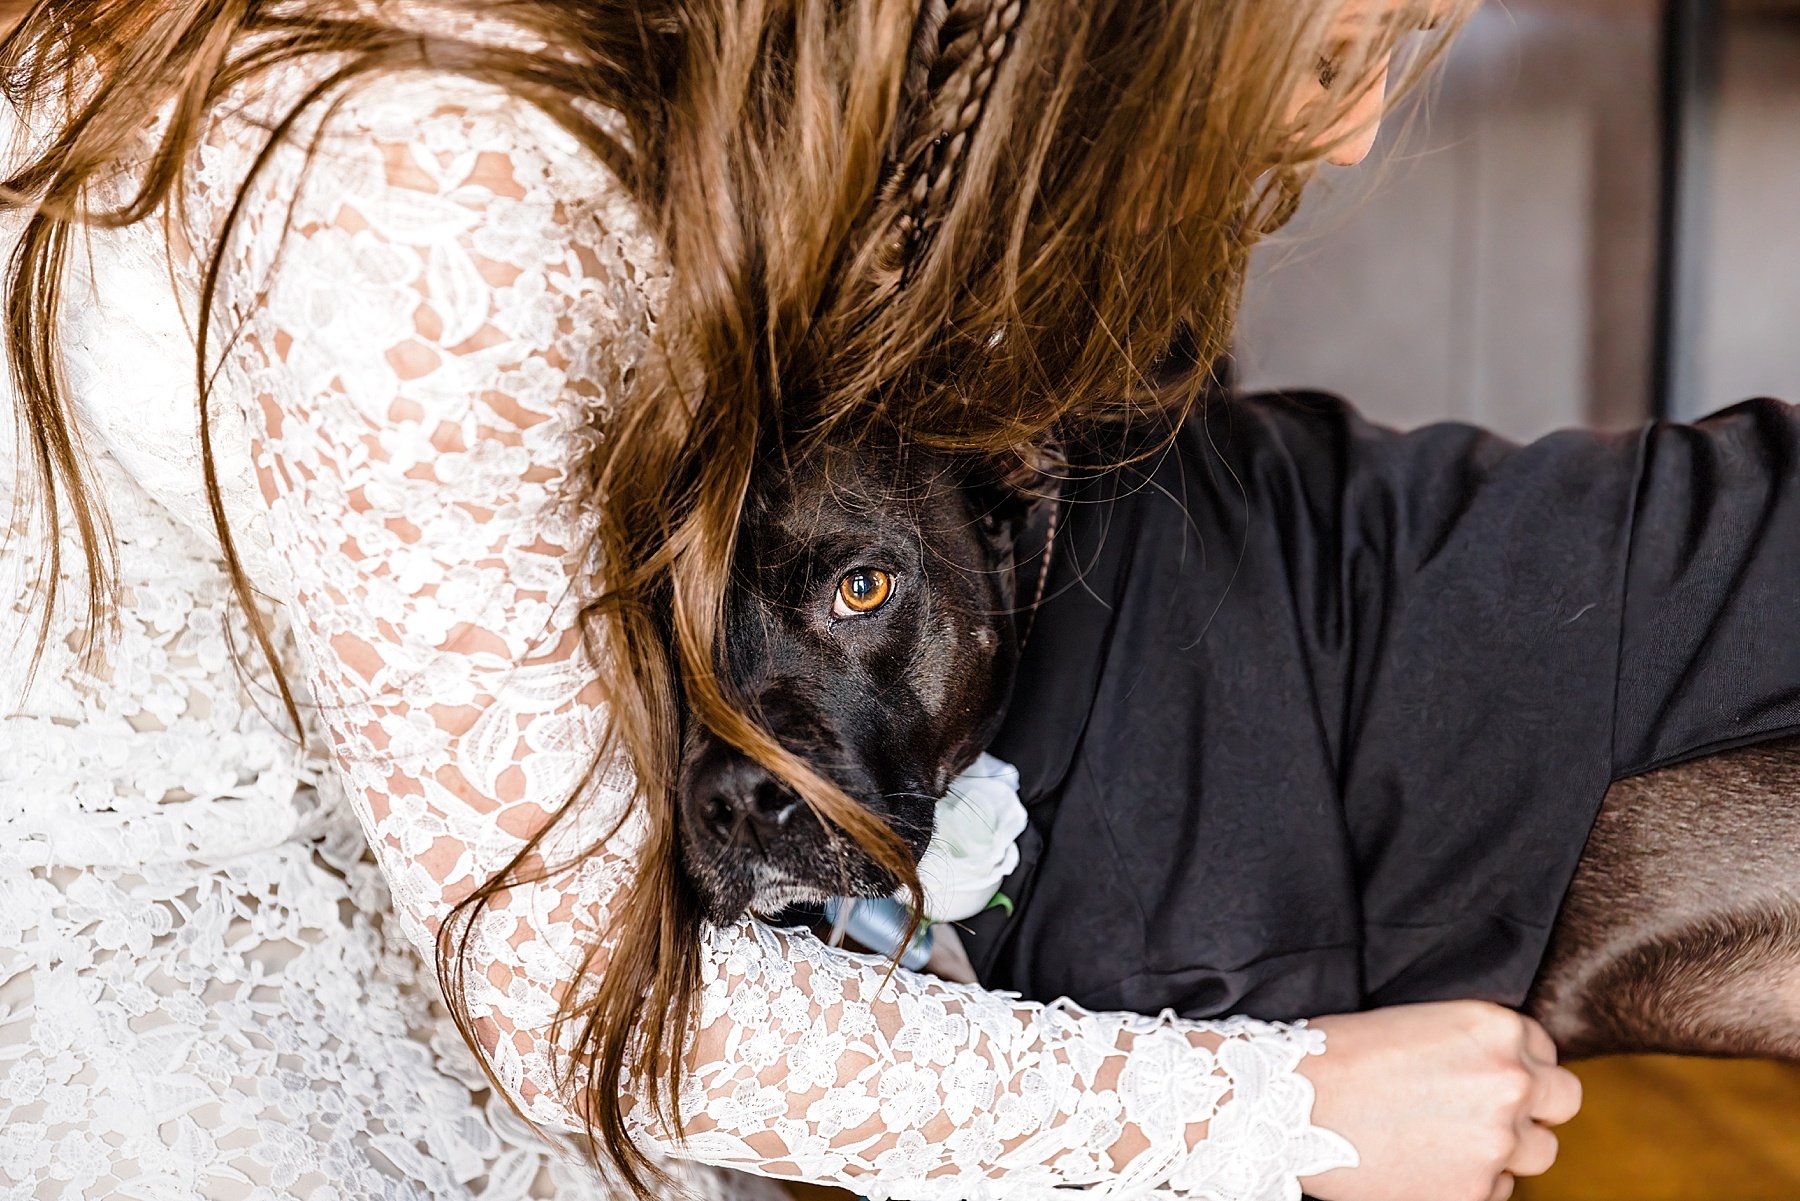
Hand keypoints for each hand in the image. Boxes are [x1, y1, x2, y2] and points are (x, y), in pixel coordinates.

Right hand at [1297, 1000, 1582, 1200]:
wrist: (1288, 1103)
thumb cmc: (1342, 1053)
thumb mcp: (1420, 1023)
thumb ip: (1477, 1046)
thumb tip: (1513, 1071)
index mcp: (1495, 1027)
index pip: (1543, 1049)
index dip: (1513, 1062)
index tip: (1478, 1073)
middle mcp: (1510, 1082)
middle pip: (1563, 1099)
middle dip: (1533, 1104)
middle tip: (1485, 1109)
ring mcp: (1496, 1141)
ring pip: (1539, 1152)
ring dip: (1506, 1146)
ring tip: (1448, 1138)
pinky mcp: (1474, 1191)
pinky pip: (1499, 1190)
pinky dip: (1471, 1181)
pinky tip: (1423, 1161)